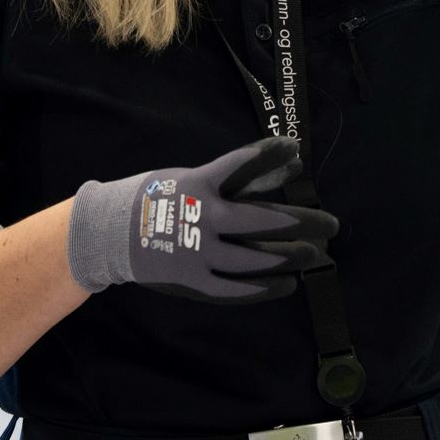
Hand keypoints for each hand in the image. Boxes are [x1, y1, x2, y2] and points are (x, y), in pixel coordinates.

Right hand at [65, 136, 338, 303]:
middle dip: (304, 222)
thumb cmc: (154, 198)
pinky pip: (235, 289)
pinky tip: (287, 284)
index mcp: (200, 183)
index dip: (272, 154)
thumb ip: (238, 176)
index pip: (243, 163)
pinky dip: (265, 287)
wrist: (108, 233)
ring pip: (255, 258)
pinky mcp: (192, 280)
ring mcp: (198, 251)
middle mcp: (202, 216)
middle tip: (332, 225)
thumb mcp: (190, 177)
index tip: (297, 151)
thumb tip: (287, 163)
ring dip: (291, 256)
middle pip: (264, 220)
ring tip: (317, 255)